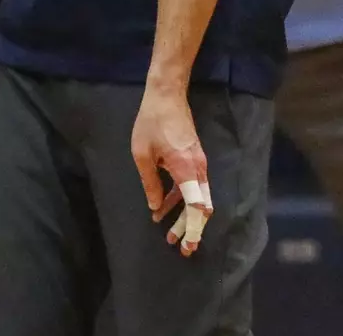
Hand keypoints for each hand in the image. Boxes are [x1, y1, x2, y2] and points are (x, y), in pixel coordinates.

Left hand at [131, 85, 210, 257]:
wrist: (167, 95)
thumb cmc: (152, 122)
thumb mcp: (143, 155)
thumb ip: (150, 183)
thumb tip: (155, 207)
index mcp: (187, 169)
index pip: (197, 207)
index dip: (194, 229)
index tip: (188, 245)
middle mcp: (198, 168)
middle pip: (200, 207)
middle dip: (190, 228)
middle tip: (179, 247)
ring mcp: (198, 163)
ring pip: (196, 197)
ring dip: (184, 216)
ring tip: (169, 233)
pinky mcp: (194, 158)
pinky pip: (191, 186)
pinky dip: (180, 200)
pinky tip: (163, 206)